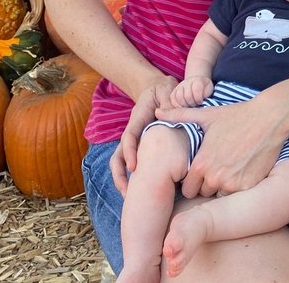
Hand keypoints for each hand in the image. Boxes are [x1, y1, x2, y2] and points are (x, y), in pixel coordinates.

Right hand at [111, 74, 177, 194]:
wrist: (158, 89)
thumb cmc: (165, 90)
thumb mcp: (168, 90)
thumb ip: (169, 100)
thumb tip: (170, 111)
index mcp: (138, 119)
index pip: (129, 137)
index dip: (129, 152)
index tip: (133, 167)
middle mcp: (132, 132)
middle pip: (118, 155)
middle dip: (119, 174)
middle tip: (127, 193)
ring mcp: (135, 140)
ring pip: (121, 162)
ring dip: (122, 180)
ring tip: (130, 198)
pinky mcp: (140, 146)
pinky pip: (132, 163)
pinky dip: (132, 178)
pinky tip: (140, 192)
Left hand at [154, 85, 288, 198]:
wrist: (270, 117)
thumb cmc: (236, 115)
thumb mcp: (206, 115)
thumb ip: (178, 116)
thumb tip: (157, 111)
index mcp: (201, 164)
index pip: (187, 188)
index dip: (194, 180)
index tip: (203, 170)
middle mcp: (214, 177)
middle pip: (203, 194)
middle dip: (208, 184)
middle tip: (219, 168)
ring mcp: (232, 184)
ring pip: (220, 196)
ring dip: (223, 187)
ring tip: (231, 168)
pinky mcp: (249, 186)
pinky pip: (238, 195)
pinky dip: (240, 186)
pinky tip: (244, 169)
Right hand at [171, 76, 213, 107]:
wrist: (197, 84)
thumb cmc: (204, 89)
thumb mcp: (209, 90)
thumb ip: (207, 94)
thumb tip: (201, 102)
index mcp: (198, 80)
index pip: (196, 89)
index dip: (199, 98)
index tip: (201, 102)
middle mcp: (187, 82)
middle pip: (187, 95)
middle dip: (192, 104)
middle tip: (196, 106)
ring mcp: (179, 86)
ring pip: (179, 98)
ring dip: (185, 106)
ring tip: (190, 108)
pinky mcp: (174, 92)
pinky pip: (172, 99)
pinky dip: (177, 106)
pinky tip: (183, 108)